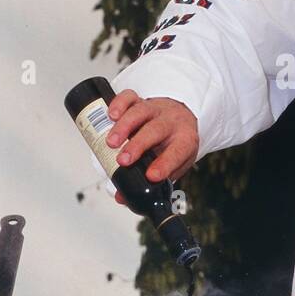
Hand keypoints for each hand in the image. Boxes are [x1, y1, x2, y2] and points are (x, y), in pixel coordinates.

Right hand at [103, 88, 199, 203]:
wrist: (180, 117)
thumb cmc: (173, 145)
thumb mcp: (172, 166)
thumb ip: (150, 183)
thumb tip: (121, 198)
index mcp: (184, 140)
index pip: (177, 152)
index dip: (164, 164)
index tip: (151, 176)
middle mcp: (171, 122)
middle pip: (155, 131)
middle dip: (137, 146)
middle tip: (122, 161)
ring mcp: (155, 109)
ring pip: (140, 112)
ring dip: (123, 127)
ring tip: (111, 143)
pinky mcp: (140, 100)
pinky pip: (130, 97)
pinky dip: (119, 103)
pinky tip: (110, 115)